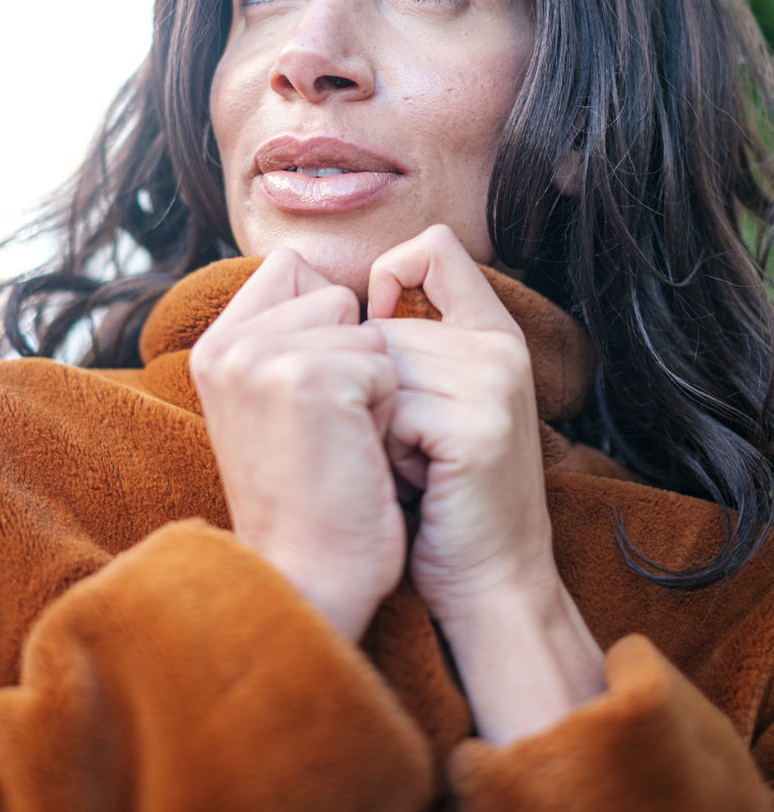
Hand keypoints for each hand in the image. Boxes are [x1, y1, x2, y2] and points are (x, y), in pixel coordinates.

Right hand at [189, 248, 405, 641]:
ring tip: (340, 443)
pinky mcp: (311, 379)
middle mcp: (229, 343)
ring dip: (371, 385)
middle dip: (352, 355)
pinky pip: (385, 364)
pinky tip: (354, 457)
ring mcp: (265, 358)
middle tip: (326, 429)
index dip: (327, 323)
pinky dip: (384, 412)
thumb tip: (339, 288)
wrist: (307, 579)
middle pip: (334, 295)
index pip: (291, 269)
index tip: (317, 397)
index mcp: (215, 346)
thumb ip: (284, 338)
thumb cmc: (306, 497)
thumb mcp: (270, 404)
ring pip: (366, 330)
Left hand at [367, 225, 604, 740]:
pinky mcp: (478, 426)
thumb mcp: (430, 406)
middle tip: (400, 449)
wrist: (491, 586)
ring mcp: (494, 383)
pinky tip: (414, 484)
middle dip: (367, 391)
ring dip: (373, 425)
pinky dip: (385, 453)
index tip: (373, 329)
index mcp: (493, 332)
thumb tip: (335, 307)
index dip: (390, 273)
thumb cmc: (440, 499)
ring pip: (379, 368)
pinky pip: (390, 411)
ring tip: (407, 466)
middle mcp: (500, 346)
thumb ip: (405, 349)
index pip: (434, 248)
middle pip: (382, 328)